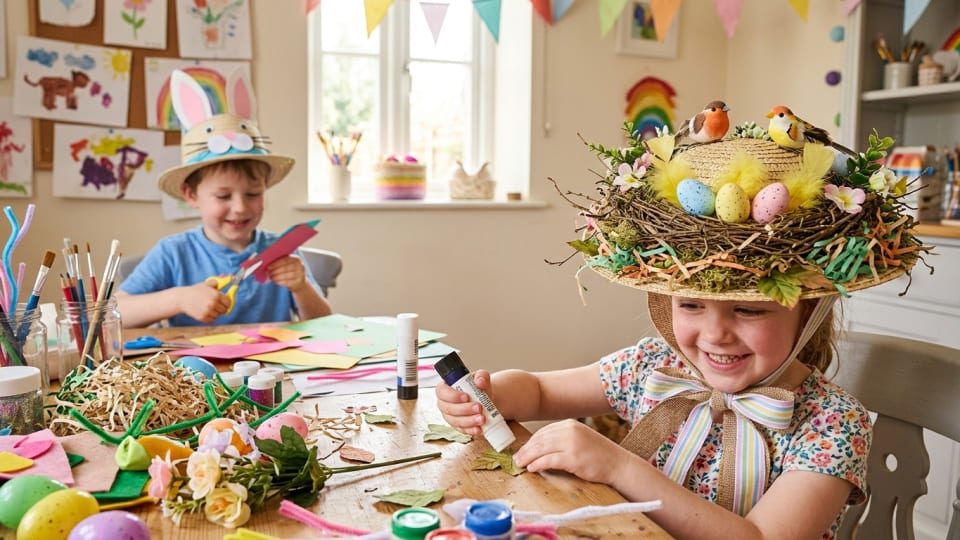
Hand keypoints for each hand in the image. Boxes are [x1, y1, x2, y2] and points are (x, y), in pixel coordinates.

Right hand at [178, 281, 230, 322]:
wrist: (182, 298)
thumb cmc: (195, 291)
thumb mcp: (206, 284)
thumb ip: (218, 283)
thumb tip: (230, 277)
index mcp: (216, 295)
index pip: (228, 303)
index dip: (226, 303)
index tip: (224, 303)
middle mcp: (213, 304)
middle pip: (224, 310)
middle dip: (221, 308)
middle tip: (216, 306)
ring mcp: (208, 311)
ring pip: (218, 316)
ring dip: (215, 313)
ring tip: (209, 308)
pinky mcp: (202, 317)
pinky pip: (211, 320)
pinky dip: (210, 317)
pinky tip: (205, 312)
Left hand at [266, 256, 308, 291]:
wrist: (300, 283)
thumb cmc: (291, 272)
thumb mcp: (288, 265)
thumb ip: (280, 263)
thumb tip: (268, 264)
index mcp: (297, 259)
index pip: (285, 260)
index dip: (276, 263)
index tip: (268, 266)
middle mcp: (300, 266)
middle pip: (285, 268)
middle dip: (275, 270)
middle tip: (268, 273)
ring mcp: (300, 275)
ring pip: (286, 275)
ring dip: (276, 277)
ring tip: (271, 277)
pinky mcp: (298, 282)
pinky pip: (287, 282)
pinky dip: (280, 282)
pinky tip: (275, 281)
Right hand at [435, 370, 492, 436]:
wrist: (485, 400)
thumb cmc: (478, 388)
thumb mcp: (481, 377)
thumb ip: (481, 376)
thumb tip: (480, 382)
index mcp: (446, 388)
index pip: (442, 392)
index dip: (452, 395)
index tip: (466, 397)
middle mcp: (444, 403)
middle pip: (448, 408)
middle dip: (464, 409)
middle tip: (479, 407)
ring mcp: (450, 416)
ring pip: (455, 421)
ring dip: (469, 421)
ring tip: (482, 418)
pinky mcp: (457, 426)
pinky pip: (461, 430)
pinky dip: (470, 430)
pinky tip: (479, 429)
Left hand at [512, 419, 630, 484]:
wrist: (618, 464)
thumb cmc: (598, 455)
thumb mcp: (579, 439)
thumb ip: (562, 440)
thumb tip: (539, 448)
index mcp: (570, 424)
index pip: (543, 432)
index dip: (530, 442)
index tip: (522, 450)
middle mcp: (570, 431)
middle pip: (540, 440)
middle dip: (525, 450)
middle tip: (516, 458)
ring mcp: (572, 443)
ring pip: (542, 449)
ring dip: (528, 457)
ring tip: (520, 464)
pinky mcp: (573, 458)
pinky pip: (549, 460)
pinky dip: (538, 464)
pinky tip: (532, 468)